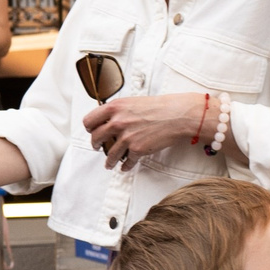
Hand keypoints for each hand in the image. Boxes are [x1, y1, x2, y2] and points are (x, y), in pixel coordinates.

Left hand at [81, 92, 208, 169]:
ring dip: (109, 160)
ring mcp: (126, 137)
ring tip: (109, 163)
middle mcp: (117, 122)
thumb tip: (113, 119)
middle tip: (97, 146)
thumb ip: (121, 110)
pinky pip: (127, 161)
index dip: (90, 127)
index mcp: (115, 108)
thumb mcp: (135, 102)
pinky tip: (125, 167)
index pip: (90, 120)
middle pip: (96, 137)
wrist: (179, 115)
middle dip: (95, 144)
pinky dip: (125, 166)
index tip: (92, 130)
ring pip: (110, 154)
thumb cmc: (161, 106)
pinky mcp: (137, 150)